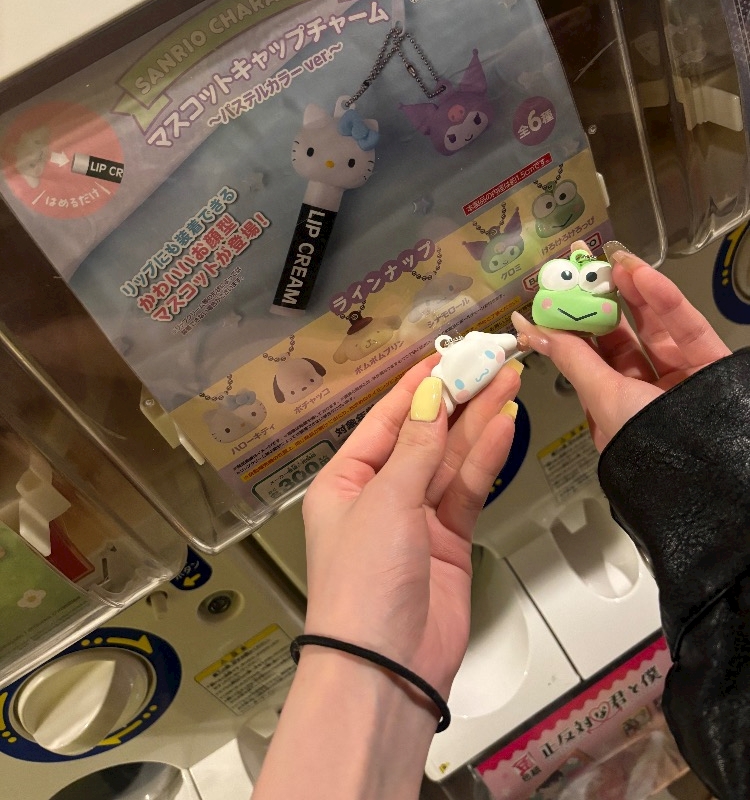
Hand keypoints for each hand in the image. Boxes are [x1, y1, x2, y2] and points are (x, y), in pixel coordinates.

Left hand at [301, 353, 521, 696]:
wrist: (386, 669)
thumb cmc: (363, 586)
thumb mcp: (385, 502)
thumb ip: (416, 447)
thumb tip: (430, 397)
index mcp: (344, 480)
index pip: (385, 419)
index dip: (419, 386)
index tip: (450, 356)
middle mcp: (378, 495)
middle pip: (423, 435)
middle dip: (458, 400)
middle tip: (492, 363)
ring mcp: (416, 518)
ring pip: (450, 459)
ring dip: (479, 422)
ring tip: (509, 382)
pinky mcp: (448, 541)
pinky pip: (467, 489)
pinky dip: (485, 459)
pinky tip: (504, 426)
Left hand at [511, 248, 730, 449]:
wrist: (715, 469)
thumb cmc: (646, 441)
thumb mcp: (603, 397)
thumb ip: (572, 358)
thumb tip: (530, 328)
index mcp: (612, 408)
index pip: (587, 358)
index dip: (570, 324)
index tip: (554, 291)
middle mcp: (644, 393)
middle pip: (620, 338)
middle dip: (602, 301)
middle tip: (584, 265)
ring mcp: (679, 378)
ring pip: (653, 327)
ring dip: (633, 292)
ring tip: (613, 260)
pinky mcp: (710, 363)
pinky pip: (686, 327)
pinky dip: (666, 300)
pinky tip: (643, 275)